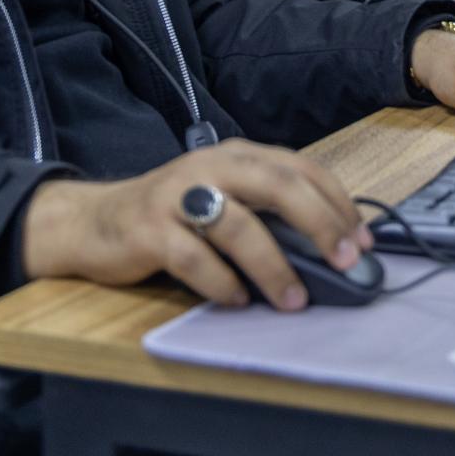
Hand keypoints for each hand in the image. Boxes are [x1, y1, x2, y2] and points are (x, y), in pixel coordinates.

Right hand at [20, 140, 370, 310]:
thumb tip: (328, 250)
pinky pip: (195, 258)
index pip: (299, 167)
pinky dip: (222, 284)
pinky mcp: (149, 230)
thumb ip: (265, 213)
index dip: (336, 202)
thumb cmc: (169, 216)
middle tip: (346, 260)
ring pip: (238, 225)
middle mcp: (209, 166)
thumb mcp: (220, 198)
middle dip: (319, 223)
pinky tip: (237, 300)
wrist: (92, 222)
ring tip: (293, 299)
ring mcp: (176, 197)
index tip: (362, 240)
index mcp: (235, 156)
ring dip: (274, 266)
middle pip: (277, 185)